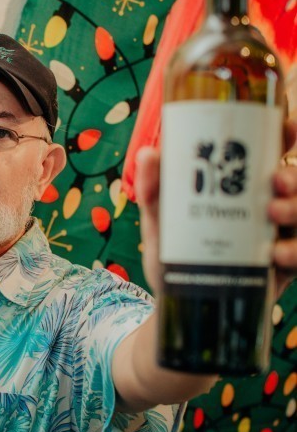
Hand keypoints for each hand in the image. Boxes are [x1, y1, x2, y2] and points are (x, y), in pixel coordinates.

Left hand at [136, 121, 296, 297]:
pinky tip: (275, 254)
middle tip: (276, 181)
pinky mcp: (283, 269)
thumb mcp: (158, 221)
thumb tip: (148, 153)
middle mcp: (265, 208)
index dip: (286, 135)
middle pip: (296, 180)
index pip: (271, 154)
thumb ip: (153, 191)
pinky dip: (294, 250)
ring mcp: (278, 237)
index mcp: (240, 190)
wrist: (176, 306)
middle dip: (294, 175)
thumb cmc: (171, 255)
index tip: (288, 125)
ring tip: (274, 212)